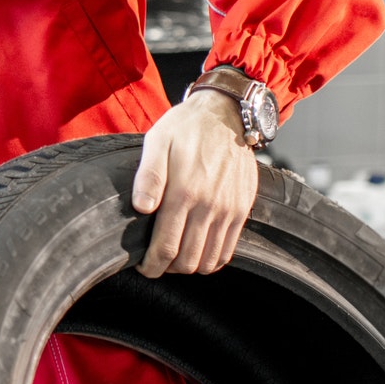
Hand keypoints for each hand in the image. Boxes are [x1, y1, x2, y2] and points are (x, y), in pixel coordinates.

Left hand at [131, 88, 259, 277]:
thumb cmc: (185, 127)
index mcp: (184, 193)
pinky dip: (212, 259)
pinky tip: (197, 250)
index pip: (165, 247)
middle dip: (167, 269)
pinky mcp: (242, 209)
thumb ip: (149, 176)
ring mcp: (229, 210)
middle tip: (154, 262)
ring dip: (190, 266)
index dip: (151, 266)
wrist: (226, 114)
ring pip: (209, 261)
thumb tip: (141, 208)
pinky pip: (228, 249)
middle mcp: (209, 206)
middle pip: (187, 261)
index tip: (142, 266)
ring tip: (174, 257)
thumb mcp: (157, 141)